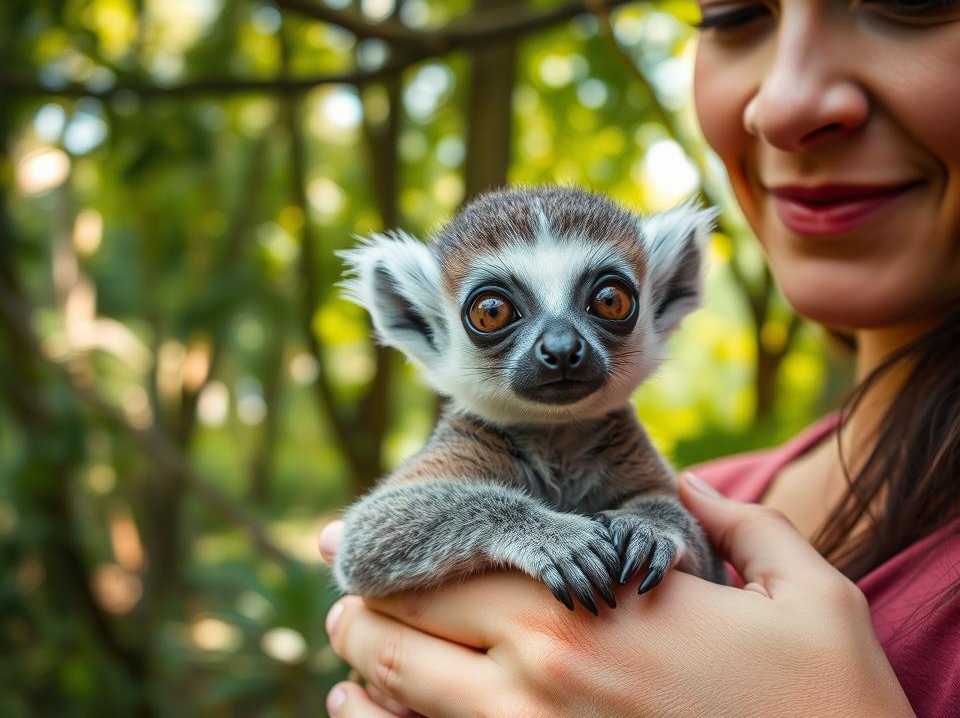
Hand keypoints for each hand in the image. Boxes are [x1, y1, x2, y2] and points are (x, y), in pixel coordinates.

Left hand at [320, 475, 915, 717]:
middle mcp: (537, 687)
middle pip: (400, 638)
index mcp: (586, 617)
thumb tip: (682, 483)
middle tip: (344, 593)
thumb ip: (734, 520)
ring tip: (343, 653)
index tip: (350, 539)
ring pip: (397, 707)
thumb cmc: (831, 702)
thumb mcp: (803, 590)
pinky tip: (366, 715)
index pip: (454, 567)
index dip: (394, 548)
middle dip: (361, 611)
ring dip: (359, 674)